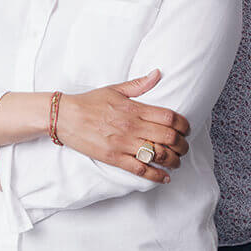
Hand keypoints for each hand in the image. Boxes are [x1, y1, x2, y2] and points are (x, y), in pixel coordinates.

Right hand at [57, 70, 190, 184]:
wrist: (64, 117)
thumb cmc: (89, 102)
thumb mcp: (114, 89)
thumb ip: (139, 84)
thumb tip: (157, 74)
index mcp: (134, 108)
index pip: (169, 117)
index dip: (183, 125)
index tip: (186, 129)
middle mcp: (131, 126)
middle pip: (169, 137)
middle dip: (182, 145)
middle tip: (184, 147)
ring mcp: (123, 143)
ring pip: (159, 155)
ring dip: (174, 160)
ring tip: (176, 161)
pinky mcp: (114, 158)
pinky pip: (141, 169)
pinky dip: (156, 175)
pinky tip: (165, 176)